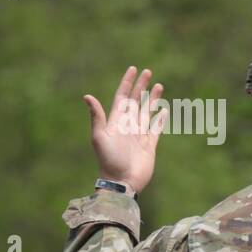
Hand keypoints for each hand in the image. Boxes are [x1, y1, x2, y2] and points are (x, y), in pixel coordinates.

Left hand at [83, 66, 167, 194]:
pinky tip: (164, 111)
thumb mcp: (99, 137)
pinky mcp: (149, 146)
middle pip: (136, 101)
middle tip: (148, 72)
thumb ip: (97, 116)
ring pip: (147, 112)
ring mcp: (139, 135)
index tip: (133, 69)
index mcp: (116, 121)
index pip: (122, 96)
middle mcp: (128, 126)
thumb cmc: (108, 160)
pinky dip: (161, 119)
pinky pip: (156, 129)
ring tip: (159, 86)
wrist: (121, 181)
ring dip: (153, 99)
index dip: (127, 82)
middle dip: (141, 86)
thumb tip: (87, 96)